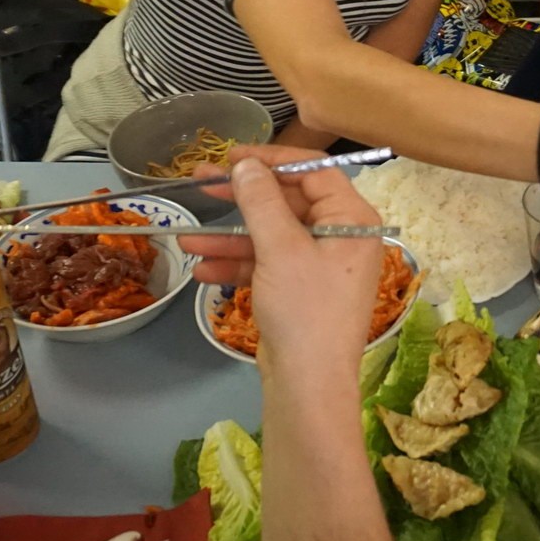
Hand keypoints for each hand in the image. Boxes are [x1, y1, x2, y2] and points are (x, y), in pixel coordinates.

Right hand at [182, 145, 384, 370]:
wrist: (308, 385)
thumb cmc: (305, 309)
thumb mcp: (280, 249)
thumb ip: (261, 201)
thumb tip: (246, 165)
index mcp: (353, 220)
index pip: (314, 171)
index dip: (272, 159)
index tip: (231, 155)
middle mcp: (341, 237)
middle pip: (288, 202)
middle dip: (242, 197)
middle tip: (199, 182)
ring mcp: (320, 265)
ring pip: (270, 236)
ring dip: (229, 236)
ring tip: (187, 235)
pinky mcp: (299, 289)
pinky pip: (267, 265)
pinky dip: (237, 265)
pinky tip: (201, 269)